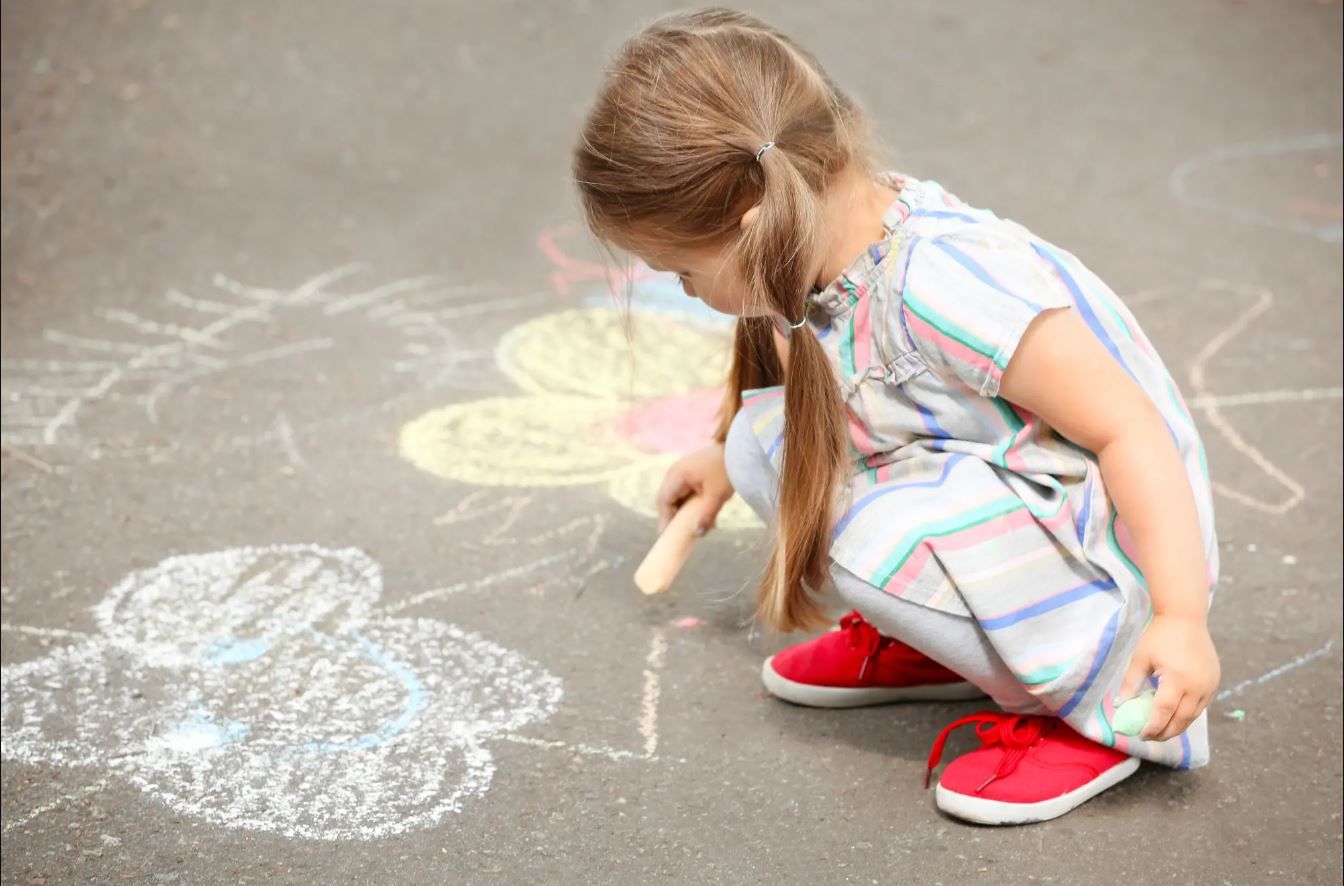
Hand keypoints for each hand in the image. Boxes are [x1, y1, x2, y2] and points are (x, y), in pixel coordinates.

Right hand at [656, 443, 733, 533]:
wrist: (739, 449)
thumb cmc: (727, 469)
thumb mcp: (718, 495)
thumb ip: (707, 515)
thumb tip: (698, 534)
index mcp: (677, 475)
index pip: (664, 500)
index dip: (664, 518)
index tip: (666, 535)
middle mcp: (676, 473)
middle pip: (669, 500)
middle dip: (676, 517)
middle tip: (681, 535)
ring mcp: (683, 472)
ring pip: (679, 498)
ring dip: (687, 512)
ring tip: (699, 527)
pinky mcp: (692, 474)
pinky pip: (687, 493)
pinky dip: (694, 505)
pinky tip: (708, 516)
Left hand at [1119, 614, 1219, 741]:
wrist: (1185, 618)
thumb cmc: (1159, 636)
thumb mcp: (1140, 658)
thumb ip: (1130, 683)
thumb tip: (1119, 705)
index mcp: (1177, 679)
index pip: (1163, 712)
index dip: (1152, 727)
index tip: (1140, 735)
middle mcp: (1197, 686)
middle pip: (1181, 719)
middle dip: (1165, 732)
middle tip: (1150, 737)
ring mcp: (1209, 685)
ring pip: (1193, 716)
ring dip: (1177, 726)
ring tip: (1161, 730)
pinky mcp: (1214, 682)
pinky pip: (1201, 706)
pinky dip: (1188, 714)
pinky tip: (1175, 716)